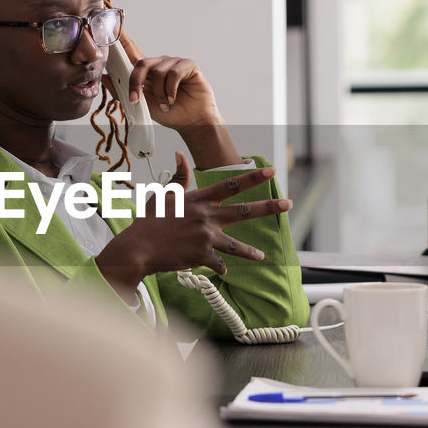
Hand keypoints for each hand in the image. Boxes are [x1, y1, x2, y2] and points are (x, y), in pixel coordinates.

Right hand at [95, 155, 291, 300]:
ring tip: (261, 256)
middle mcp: (206, 216)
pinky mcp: (201, 256)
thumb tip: (179, 156)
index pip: (231, 185)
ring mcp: (205, 237)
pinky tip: (225, 272)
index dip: (252, 177)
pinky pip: (218, 264)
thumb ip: (178, 178)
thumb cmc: (149, 221)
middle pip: (244, 211)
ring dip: (250, 252)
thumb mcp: (164, 196)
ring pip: (236, 245)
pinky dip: (221, 268)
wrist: (139, 247)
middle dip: (269, 208)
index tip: (271, 172)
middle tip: (288, 204)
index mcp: (199, 200)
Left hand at [105, 31, 241, 167]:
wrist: (192, 122)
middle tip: (136, 100)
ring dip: (158, 93)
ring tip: (164, 104)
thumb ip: (123, 91)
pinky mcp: (188, 65)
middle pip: (141, 63)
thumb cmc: (169, 113)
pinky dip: (170, 90)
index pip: (131, 50)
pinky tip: (173, 99)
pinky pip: (173, 73)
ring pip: (158, 72)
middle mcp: (160, 64)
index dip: (122, 38)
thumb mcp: (142, 105)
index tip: (112, 23)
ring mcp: (174, 63)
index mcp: (147, 71)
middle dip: (136, 83)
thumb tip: (104, 78)